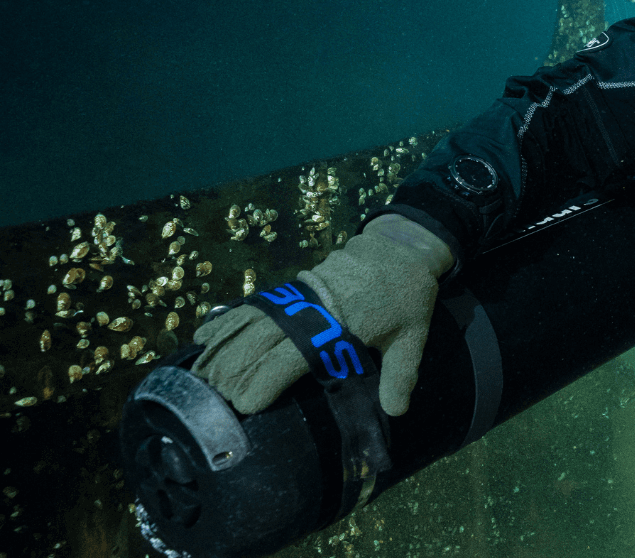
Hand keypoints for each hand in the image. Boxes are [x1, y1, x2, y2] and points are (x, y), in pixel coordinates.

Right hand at [192, 215, 451, 415]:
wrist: (402, 246)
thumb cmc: (408, 294)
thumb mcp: (413, 337)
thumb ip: (400, 374)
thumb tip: (395, 411)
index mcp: (337, 327)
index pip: (290, 359)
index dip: (264, 382)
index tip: (244, 405)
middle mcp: (310, 310)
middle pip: (259, 342)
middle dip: (233, 371)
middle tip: (213, 399)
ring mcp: (298, 294)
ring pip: (250, 323)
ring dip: (221, 347)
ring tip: (198, 374)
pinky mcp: (293, 283)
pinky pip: (254, 304)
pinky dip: (227, 319)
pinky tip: (204, 334)